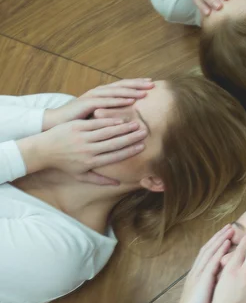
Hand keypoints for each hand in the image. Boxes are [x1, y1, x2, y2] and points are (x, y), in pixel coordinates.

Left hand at [18, 118, 146, 177]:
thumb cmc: (64, 164)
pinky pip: (96, 123)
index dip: (130, 151)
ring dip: (123, 128)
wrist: (43, 150)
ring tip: (136, 124)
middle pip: (114, 143)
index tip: (142, 146)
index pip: (115, 156)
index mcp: (91, 162)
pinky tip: (120, 119)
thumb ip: (99, 179)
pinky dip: (109, 121)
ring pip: (107, 132)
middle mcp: (88, 150)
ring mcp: (82, 137)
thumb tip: (117, 183)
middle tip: (144, 132)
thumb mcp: (80, 175)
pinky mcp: (76, 127)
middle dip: (131, 138)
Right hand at [43, 79, 154, 129]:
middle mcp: (98, 93)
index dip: (136, 84)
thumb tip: (128, 118)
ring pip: (115, 91)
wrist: (56, 125)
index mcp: (102, 95)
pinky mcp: (86, 104)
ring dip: (131, 91)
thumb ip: (111, 115)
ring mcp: (92, 97)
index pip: (122, 87)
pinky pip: (105, 101)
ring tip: (145, 92)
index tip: (151, 84)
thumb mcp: (99, 118)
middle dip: (137, 84)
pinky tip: (130, 100)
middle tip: (153, 84)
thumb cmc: (78, 124)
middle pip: (121, 85)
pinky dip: (119, 100)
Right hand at [157, 225, 234, 302]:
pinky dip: (219, 251)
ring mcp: (198, 277)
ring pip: (210, 252)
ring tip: (231, 228)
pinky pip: (211, 262)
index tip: (229, 234)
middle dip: (219, 236)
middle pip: (209, 249)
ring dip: (220, 239)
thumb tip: (231, 281)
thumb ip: (217, 288)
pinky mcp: (201, 283)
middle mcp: (197, 273)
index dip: (218, 243)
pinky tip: (228, 243)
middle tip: (231, 225)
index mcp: (198, 277)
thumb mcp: (209, 299)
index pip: (208, 255)